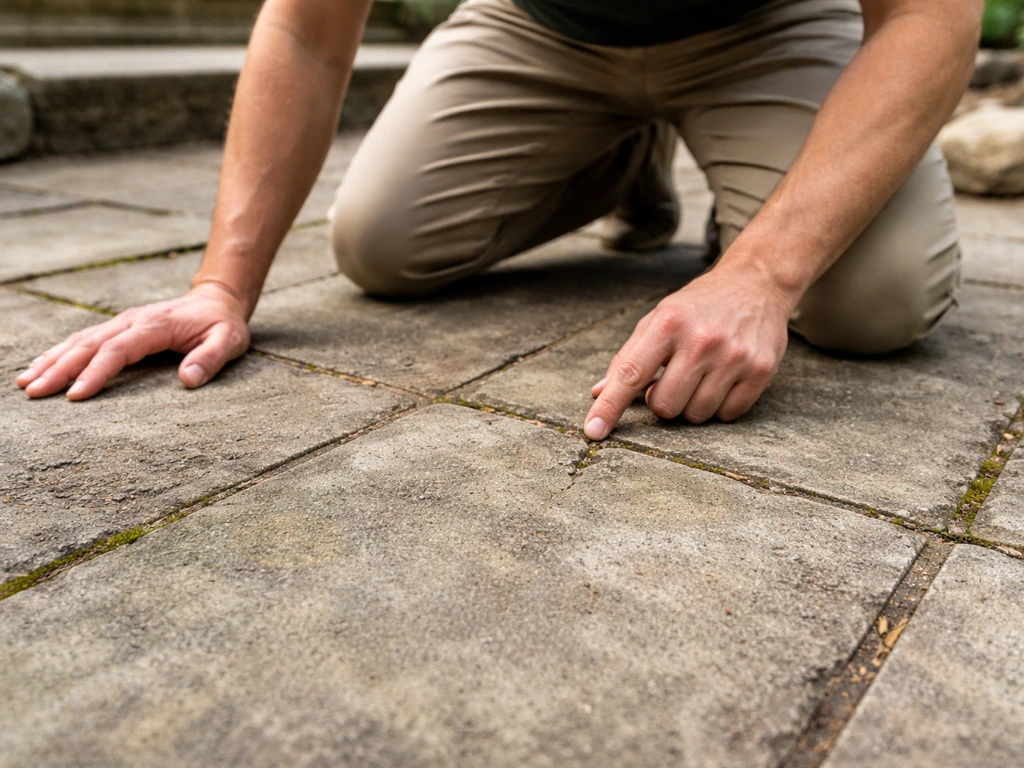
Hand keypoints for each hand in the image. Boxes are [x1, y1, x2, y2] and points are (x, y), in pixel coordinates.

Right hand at [16, 282, 250, 399]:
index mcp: (155, 326)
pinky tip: (42, 366)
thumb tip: (188, 379)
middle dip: (59, 368)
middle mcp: (132, 321)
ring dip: (52, 360)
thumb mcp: (229, 341)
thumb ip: (210, 359)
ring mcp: (122, 322)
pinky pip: (84, 339)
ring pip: (80, 340)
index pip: (118, 350)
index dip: (96, 372)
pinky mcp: (119, 327)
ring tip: (25, 382)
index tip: (76, 394)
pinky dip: (60, 352)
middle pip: (89, 345)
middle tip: (33, 391)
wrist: (218, 300)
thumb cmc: (223, 325)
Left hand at [585, 265, 793, 438]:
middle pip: (664, 406)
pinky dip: (720, 406)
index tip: (593, 431)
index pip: (631, 374)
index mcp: (668, 324)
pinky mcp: (761, 370)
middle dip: (663, 401)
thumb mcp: (658, 318)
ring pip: (696, 415)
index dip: (610, 407)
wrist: (755, 284)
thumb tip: (599, 393)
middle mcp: (701, 340)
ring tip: (701, 375)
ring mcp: (733, 356)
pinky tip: (724, 379)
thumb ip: (628, 356)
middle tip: (674, 378)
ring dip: (692, 404)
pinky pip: (728, 414)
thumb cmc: (697, 306)